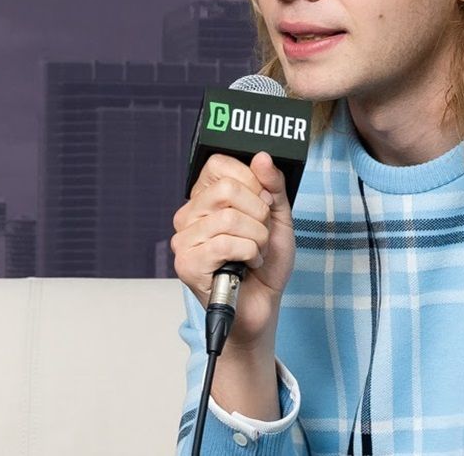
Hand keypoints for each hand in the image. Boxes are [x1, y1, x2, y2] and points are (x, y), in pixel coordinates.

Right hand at [171, 152, 295, 351]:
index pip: (218, 164)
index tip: (262, 203)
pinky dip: (248, 254)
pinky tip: (248, 264)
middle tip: (261, 233)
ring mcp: (184, 239)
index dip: (250, 180)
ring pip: (228, 218)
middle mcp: (189, 215)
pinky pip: (224, 244)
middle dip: (259, 213)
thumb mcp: (279, 218)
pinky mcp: (187, 263)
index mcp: (206, 198)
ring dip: (257, 238)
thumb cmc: (266, 264)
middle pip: (227, 189)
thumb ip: (273, 186)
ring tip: (256, 252)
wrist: (262, 306)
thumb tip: (262, 157)